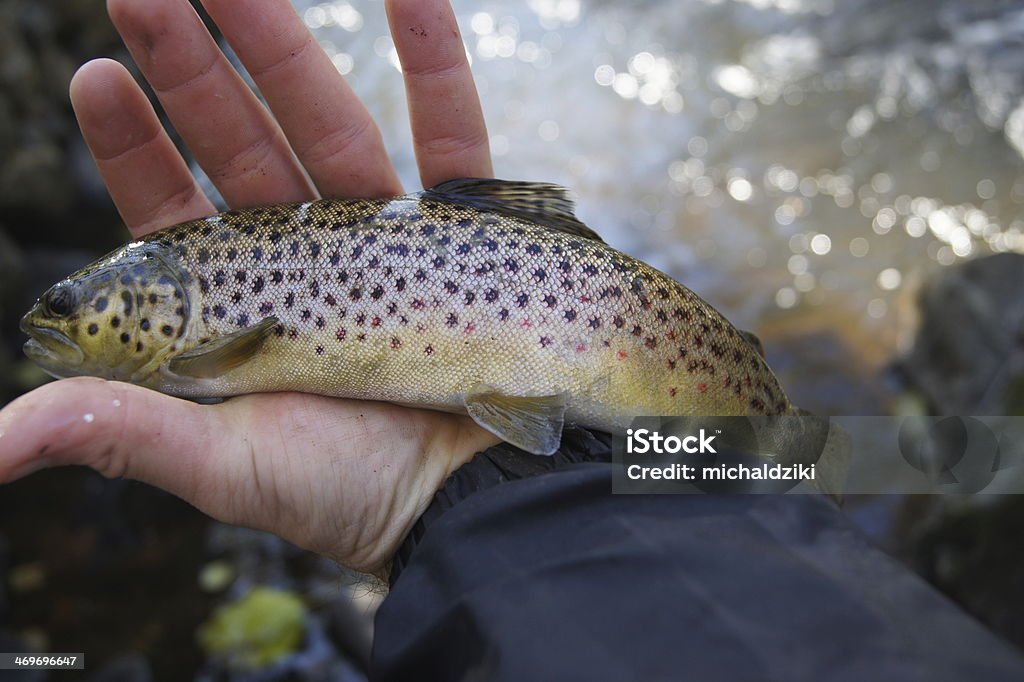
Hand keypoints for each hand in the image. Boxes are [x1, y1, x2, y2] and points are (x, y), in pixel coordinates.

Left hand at [0, 0, 500, 573]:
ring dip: (286, 48)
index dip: (135, 147)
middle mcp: (308, 260)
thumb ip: (126, 434)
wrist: (475, 508)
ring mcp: (386, 239)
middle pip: (242, 146)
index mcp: (245, 305)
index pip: (175, 212)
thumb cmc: (352, 495)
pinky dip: (436, 66)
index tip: (93, 76)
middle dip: (193, 70)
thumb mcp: (229, 468)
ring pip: (331, 125)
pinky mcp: (463, 232)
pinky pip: (453, 138)